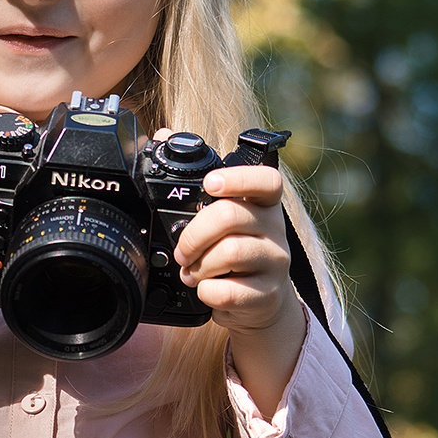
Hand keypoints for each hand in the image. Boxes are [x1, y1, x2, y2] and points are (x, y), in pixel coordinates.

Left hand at [171, 151, 308, 416]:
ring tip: (192, 271)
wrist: (258, 302)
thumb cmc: (233, 250)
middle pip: (233, 216)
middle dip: (196, 233)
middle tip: (182, 249)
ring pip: (232, 253)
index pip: (267, 181)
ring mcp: (275, 262)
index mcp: (264, 203)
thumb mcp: (221, 214)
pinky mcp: (268, 294)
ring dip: (200, 264)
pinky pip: (232, 291)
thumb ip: (196, 179)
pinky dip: (208, 291)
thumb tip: (162, 134)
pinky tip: (206, 289)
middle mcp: (275, 229)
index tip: (211, 184)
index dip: (239, 178)